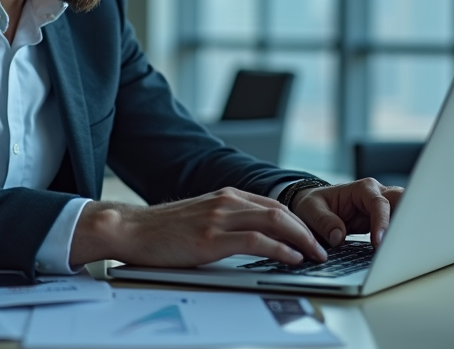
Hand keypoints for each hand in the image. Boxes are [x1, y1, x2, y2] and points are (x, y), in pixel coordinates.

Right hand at [69, 187, 327, 267]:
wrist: (131, 229)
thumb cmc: (162, 230)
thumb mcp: (201, 218)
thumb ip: (227, 222)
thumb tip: (254, 239)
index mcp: (226, 196)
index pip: (274, 204)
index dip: (298, 221)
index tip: (313, 237)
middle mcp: (227, 201)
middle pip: (281, 210)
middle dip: (307, 229)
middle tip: (322, 248)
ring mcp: (219, 217)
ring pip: (274, 221)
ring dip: (301, 239)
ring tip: (315, 255)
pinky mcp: (211, 237)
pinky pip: (256, 240)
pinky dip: (280, 248)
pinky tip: (291, 258)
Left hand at [290, 179, 403, 248]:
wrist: (313, 208)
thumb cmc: (312, 204)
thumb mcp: (310, 210)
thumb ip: (324, 222)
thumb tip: (338, 236)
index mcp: (361, 189)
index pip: (379, 203)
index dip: (382, 222)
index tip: (379, 242)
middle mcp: (376, 195)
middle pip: (401, 202)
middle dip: (406, 219)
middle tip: (403, 243)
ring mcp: (381, 208)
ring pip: (404, 213)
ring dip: (405, 230)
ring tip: (403, 250)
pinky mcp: (382, 222)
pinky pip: (396, 228)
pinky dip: (399, 238)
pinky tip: (398, 252)